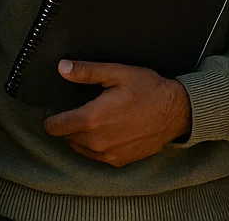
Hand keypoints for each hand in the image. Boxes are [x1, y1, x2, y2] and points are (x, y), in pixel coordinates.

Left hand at [43, 60, 191, 166]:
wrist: (177, 111)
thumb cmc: (149, 90)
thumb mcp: (118, 73)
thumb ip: (87, 71)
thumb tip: (63, 68)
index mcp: (92, 118)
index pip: (56, 126)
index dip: (51, 118)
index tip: (54, 111)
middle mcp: (97, 141)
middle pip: (66, 137)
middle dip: (67, 125)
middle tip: (76, 111)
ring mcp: (108, 154)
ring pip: (79, 148)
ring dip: (79, 136)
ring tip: (92, 120)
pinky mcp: (119, 161)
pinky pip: (96, 156)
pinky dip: (94, 145)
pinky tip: (106, 131)